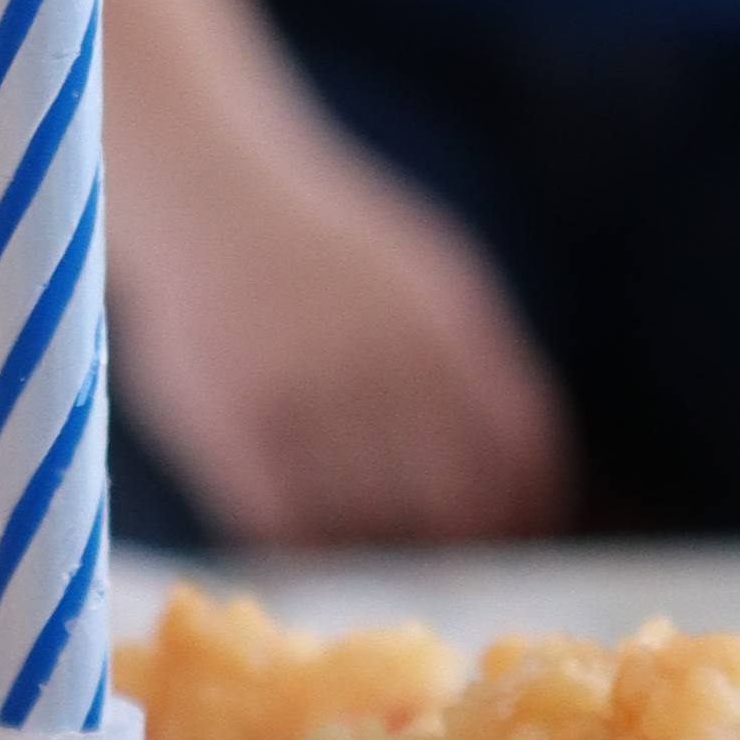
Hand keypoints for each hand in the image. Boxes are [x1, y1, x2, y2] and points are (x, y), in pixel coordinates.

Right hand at [115, 113, 573, 550]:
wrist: (204, 184)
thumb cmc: (323, 245)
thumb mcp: (427, 278)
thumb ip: (479, 368)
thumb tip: (535, 485)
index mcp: (448, 324)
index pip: (519, 455)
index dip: (523, 512)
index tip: (510, 537)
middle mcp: (387, 360)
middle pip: (452, 507)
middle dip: (449, 544)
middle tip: (430, 555)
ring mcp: (309, 392)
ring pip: (370, 526)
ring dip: (369, 543)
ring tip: (350, 524)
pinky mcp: (236, 421)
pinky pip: (288, 527)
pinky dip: (300, 541)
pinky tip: (295, 521)